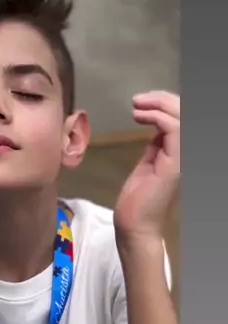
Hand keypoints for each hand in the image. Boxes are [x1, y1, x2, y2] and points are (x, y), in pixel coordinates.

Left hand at [114, 91, 179, 243]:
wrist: (135, 224)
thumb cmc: (139, 198)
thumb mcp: (150, 161)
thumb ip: (157, 143)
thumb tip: (157, 122)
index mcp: (183, 152)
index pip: (184, 117)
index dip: (167, 103)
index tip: (143, 103)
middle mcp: (188, 153)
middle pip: (187, 112)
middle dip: (162, 99)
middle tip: (138, 100)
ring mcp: (184, 158)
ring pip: (183, 116)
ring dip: (158, 104)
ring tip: (137, 106)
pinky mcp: (175, 163)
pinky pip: (173, 128)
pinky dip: (156, 116)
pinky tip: (139, 117)